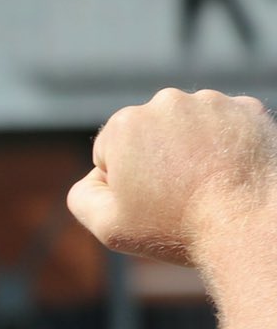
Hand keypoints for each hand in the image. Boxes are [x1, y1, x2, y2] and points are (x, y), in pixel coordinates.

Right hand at [69, 88, 276, 266]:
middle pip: (149, 132)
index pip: (110, 151)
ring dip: (189, 149)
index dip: (122, 181)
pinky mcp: (247, 108)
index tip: (145, 200)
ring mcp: (211, 101)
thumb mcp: (106, 225)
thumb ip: (82, 196)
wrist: (244, 224)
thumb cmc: (172, 227)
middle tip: (174, 194)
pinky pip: (223, 125)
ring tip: (202, 184)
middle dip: (154, 157)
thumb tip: (93, 177)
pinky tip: (226, 172)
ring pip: (187, 126)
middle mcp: (166, 101)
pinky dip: (222, 145)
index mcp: (125, 124)